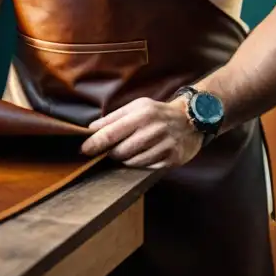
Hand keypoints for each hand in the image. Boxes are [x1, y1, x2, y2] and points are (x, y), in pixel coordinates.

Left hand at [80, 97, 201, 168]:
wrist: (192, 119)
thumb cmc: (157, 113)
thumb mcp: (136, 107)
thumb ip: (113, 117)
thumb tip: (90, 128)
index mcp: (142, 114)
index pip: (111, 133)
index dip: (94, 143)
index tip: (83, 150)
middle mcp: (154, 130)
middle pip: (120, 151)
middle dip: (111, 153)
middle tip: (111, 149)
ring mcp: (165, 146)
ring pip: (132, 162)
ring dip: (125, 160)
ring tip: (129, 151)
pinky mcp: (173, 159)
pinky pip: (147, 168)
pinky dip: (140, 164)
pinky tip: (143, 155)